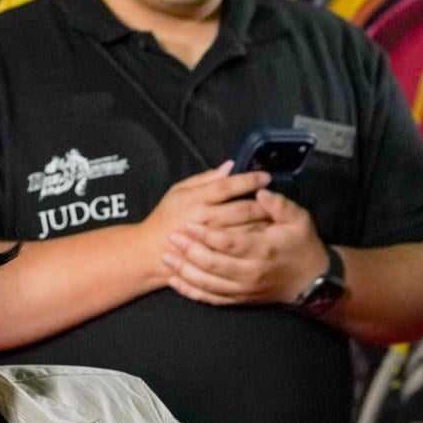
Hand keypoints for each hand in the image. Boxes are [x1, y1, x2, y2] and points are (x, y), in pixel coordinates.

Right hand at [135, 163, 272, 281]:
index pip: (228, 186)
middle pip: (243, 209)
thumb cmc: (164, 218)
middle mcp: (205, 219)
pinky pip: (242, 247)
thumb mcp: (177, 191)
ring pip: (247, 229)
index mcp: (195, 200)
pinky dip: (256, 239)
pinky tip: (262, 234)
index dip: (249, 181)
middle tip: (273, 199)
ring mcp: (211, 240)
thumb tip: (230, 166)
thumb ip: (204, 179)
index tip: (265, 178)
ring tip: (272, 216)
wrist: (149, 253)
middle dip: (263, 203)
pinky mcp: (215, 256)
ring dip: (264, 222)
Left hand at [163, 189, 330, 305]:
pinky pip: (209, 298)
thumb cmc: (301, 245)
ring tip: (166, 257)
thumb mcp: (299, 220)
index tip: (189, 223)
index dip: (207, 234)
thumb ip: (279, 205)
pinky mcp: (237, 300)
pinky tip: (174, 280)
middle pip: (213, 264)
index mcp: (263, 250)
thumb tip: (260, 191)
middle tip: (171, 237)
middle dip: (189, 251)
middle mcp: (250, 273)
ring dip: (183, 271)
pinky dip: (189, 291)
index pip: (229, 242)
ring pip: (206, 283)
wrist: (308, 281)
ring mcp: (242, 290)